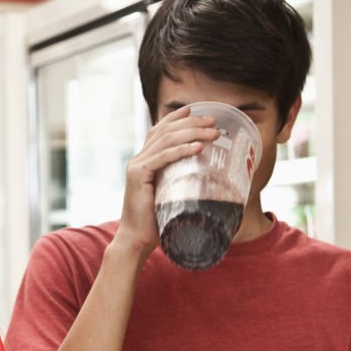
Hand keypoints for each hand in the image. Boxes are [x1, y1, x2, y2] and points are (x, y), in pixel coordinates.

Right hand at [115, 107, 219, 255]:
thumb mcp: (170, 196)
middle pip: (165, 130)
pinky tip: (198, 147)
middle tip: (214, 121)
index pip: (159, 131)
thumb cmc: (156, 223)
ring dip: (193, 133)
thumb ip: (180, 183)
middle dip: (192, 122)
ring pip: (166, 140)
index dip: (177, 118)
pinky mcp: (138, 175)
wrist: (136, 240)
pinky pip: (163, 157)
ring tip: (213, 132)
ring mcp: (136, 166)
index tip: (196, 110)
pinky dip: (182, 150)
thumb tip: (207, 180)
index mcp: (144, 161)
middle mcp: (138, 159)